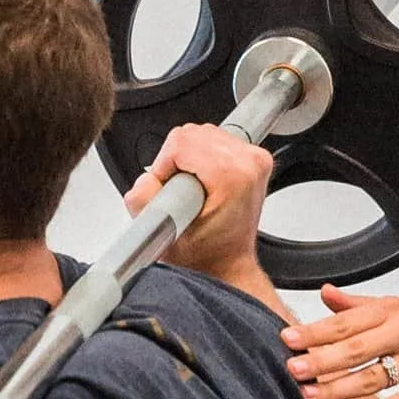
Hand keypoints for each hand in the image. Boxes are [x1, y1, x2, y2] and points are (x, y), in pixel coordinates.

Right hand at [122, 123, 274, 292]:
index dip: (164, 169)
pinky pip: (213, 139)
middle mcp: (250, 162)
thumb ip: (144, 201)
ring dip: (187, 159)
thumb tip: (146, 180)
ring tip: (192, 191)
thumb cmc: (204, 256)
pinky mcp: (253, 157)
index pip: (180, 142)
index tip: (170, 195)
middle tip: (180, 195)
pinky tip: (203, 183)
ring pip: (201, 133)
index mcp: (234, 176)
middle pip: (191, 134)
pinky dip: (201, 157)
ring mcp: (254, 158)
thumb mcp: (164, 234)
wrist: (227, 265)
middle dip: (175, 162)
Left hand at [279, 285, 398, 398]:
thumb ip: (361, 305)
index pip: (347, 321)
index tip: (285, 339)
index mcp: (394, 311)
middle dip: (320, 359)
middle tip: (290, 369)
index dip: (314, 331)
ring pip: (373, 377)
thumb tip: (323, 294)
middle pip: (355, 348)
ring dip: (338, 389)